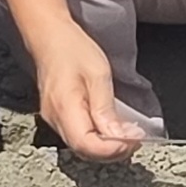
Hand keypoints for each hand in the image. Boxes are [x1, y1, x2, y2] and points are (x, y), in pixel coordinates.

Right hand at [25, 20, 143, 161]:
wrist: (49, 35)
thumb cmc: (73, 49)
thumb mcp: (98, 74)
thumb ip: (106, 109)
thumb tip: (120, 138)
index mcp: (64, 108)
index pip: (87, 146)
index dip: (113, 150)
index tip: (134, 140)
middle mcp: (55, 120)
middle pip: (85, 151)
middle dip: (113, 151)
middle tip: (136, 137)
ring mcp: (54, 120)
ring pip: (82, 147)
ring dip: (107, 146)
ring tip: (128, 133)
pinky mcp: (58, 117)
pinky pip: (79, 136)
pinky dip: (98, 138)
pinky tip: (112, 128)